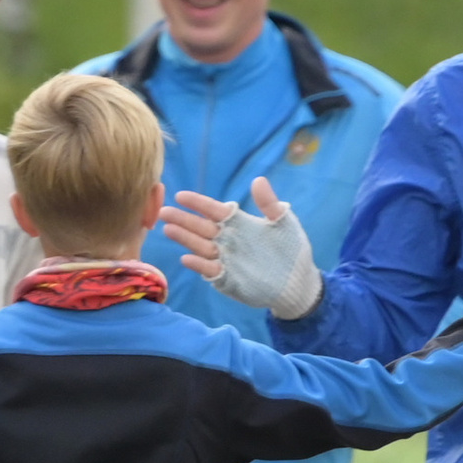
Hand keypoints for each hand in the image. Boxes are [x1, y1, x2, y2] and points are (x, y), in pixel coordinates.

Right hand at [160, 176, 322, 318]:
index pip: (214, 211)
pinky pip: (210, 270)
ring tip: (169, 229)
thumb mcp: (284, 223)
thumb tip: (258, 180)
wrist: (298, 282)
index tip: (181, 195)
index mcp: (238, 223)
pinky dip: (199, 265)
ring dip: (185, 239)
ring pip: (200, 247)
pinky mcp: (226, 278)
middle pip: (201, 227)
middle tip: (164, 211)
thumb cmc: (291, 249)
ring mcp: (225, 259)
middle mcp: (227, 240)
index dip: (198, 203)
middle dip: (183, 219)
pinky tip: (188, 258)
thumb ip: (269, 204)